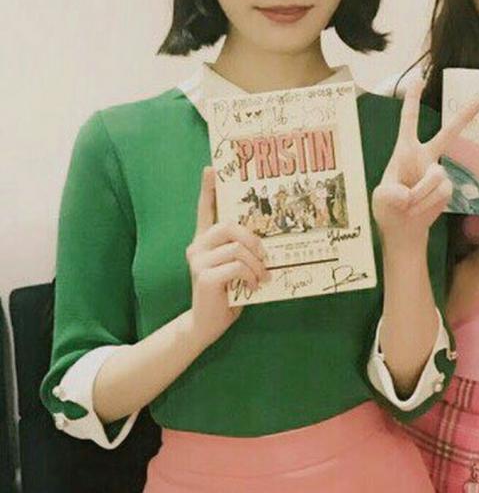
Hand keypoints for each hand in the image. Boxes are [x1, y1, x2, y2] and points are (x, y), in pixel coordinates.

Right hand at [185, 167, 267, 346]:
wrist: (207, 323)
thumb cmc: (227, 292)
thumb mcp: (236, 267)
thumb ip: (242, 250)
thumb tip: (267, 240)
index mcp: (205, 240)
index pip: (205, 208)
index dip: (208, 188)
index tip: (211, 168)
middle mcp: (197, 246)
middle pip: (229, 225)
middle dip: (253, 239)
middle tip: (265, 256)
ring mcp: (198, 261)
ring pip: (237, 248)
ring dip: (256, 264)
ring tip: (261, 277)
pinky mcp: (204, 276)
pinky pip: (236, 266)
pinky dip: (251, 276)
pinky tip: (252, 285)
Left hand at [372, 78, 478, 242]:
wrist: (402, 230)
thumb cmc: (387, 209)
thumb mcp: (380, 198)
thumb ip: (391, 194)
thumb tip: (408, 194)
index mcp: (404, 151)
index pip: (408, 121)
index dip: (412, 100)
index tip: (418, 79)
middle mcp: (424, 158)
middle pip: (447, 134)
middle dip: (464, 117)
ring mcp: (437, 173)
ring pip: (436, 177)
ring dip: (420, 195)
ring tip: (407, 206)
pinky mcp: (446, 188)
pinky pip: (441, 192)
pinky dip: (427, 204)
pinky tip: (418, 211)